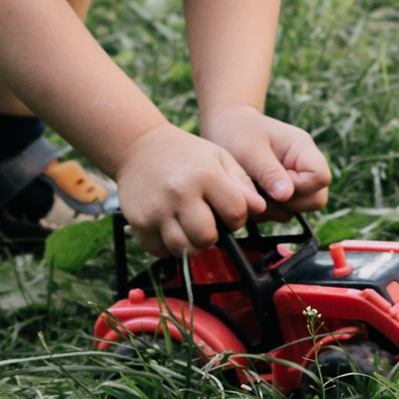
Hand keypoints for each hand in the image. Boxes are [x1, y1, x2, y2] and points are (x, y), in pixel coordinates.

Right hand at [114, 124, 266, 257]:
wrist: (138, 146)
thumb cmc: (185, 153)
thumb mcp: (219, 157)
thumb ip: (242, 183)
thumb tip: (260, 209)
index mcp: (205, 175)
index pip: (235, 213)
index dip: (236, 217)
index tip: (227, 211)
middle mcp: (180, 194)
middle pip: (207, 238)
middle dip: (212, 236)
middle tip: (206, 222)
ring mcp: (157, 210)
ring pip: (183, 250)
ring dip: (190, 244)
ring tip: (188, 225)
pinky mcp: (139, 223)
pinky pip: (160, 251)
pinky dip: (168, 245)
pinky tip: (170, 226)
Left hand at [200, 105, 330, 219]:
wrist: (227, 127)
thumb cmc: (238, 132)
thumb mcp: (250, 151)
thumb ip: (269, 172)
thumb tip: (286, 196)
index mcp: (302, 149)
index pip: (320, 177)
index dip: (301, 188)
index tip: (274, 184)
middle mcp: (304, 167)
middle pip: (316, 199)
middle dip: (287, 204)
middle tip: (260, 192)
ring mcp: (295, 181)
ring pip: (298, 210)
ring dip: (272, 209)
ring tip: (250, 192)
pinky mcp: (282, 193)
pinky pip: (282, 212)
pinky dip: (265, 211)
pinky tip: (250, 196)